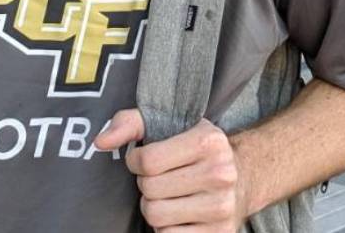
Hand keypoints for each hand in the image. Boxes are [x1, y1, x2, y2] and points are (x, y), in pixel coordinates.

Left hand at [93, 109, 246, 231]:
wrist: (243, 176)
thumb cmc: (196, 149)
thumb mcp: (169, 123)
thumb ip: (130, 123)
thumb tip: (100, 142)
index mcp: (208, 142)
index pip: (147, 161)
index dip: (135, 161)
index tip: (143, 160)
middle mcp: (220, 174)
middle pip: (149, 190)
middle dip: (146, 184)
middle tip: (159, 179)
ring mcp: (222, 207)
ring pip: (156, 215)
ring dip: (153, 207)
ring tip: (167, 195)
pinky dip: (166, 227)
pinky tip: (179, 213)